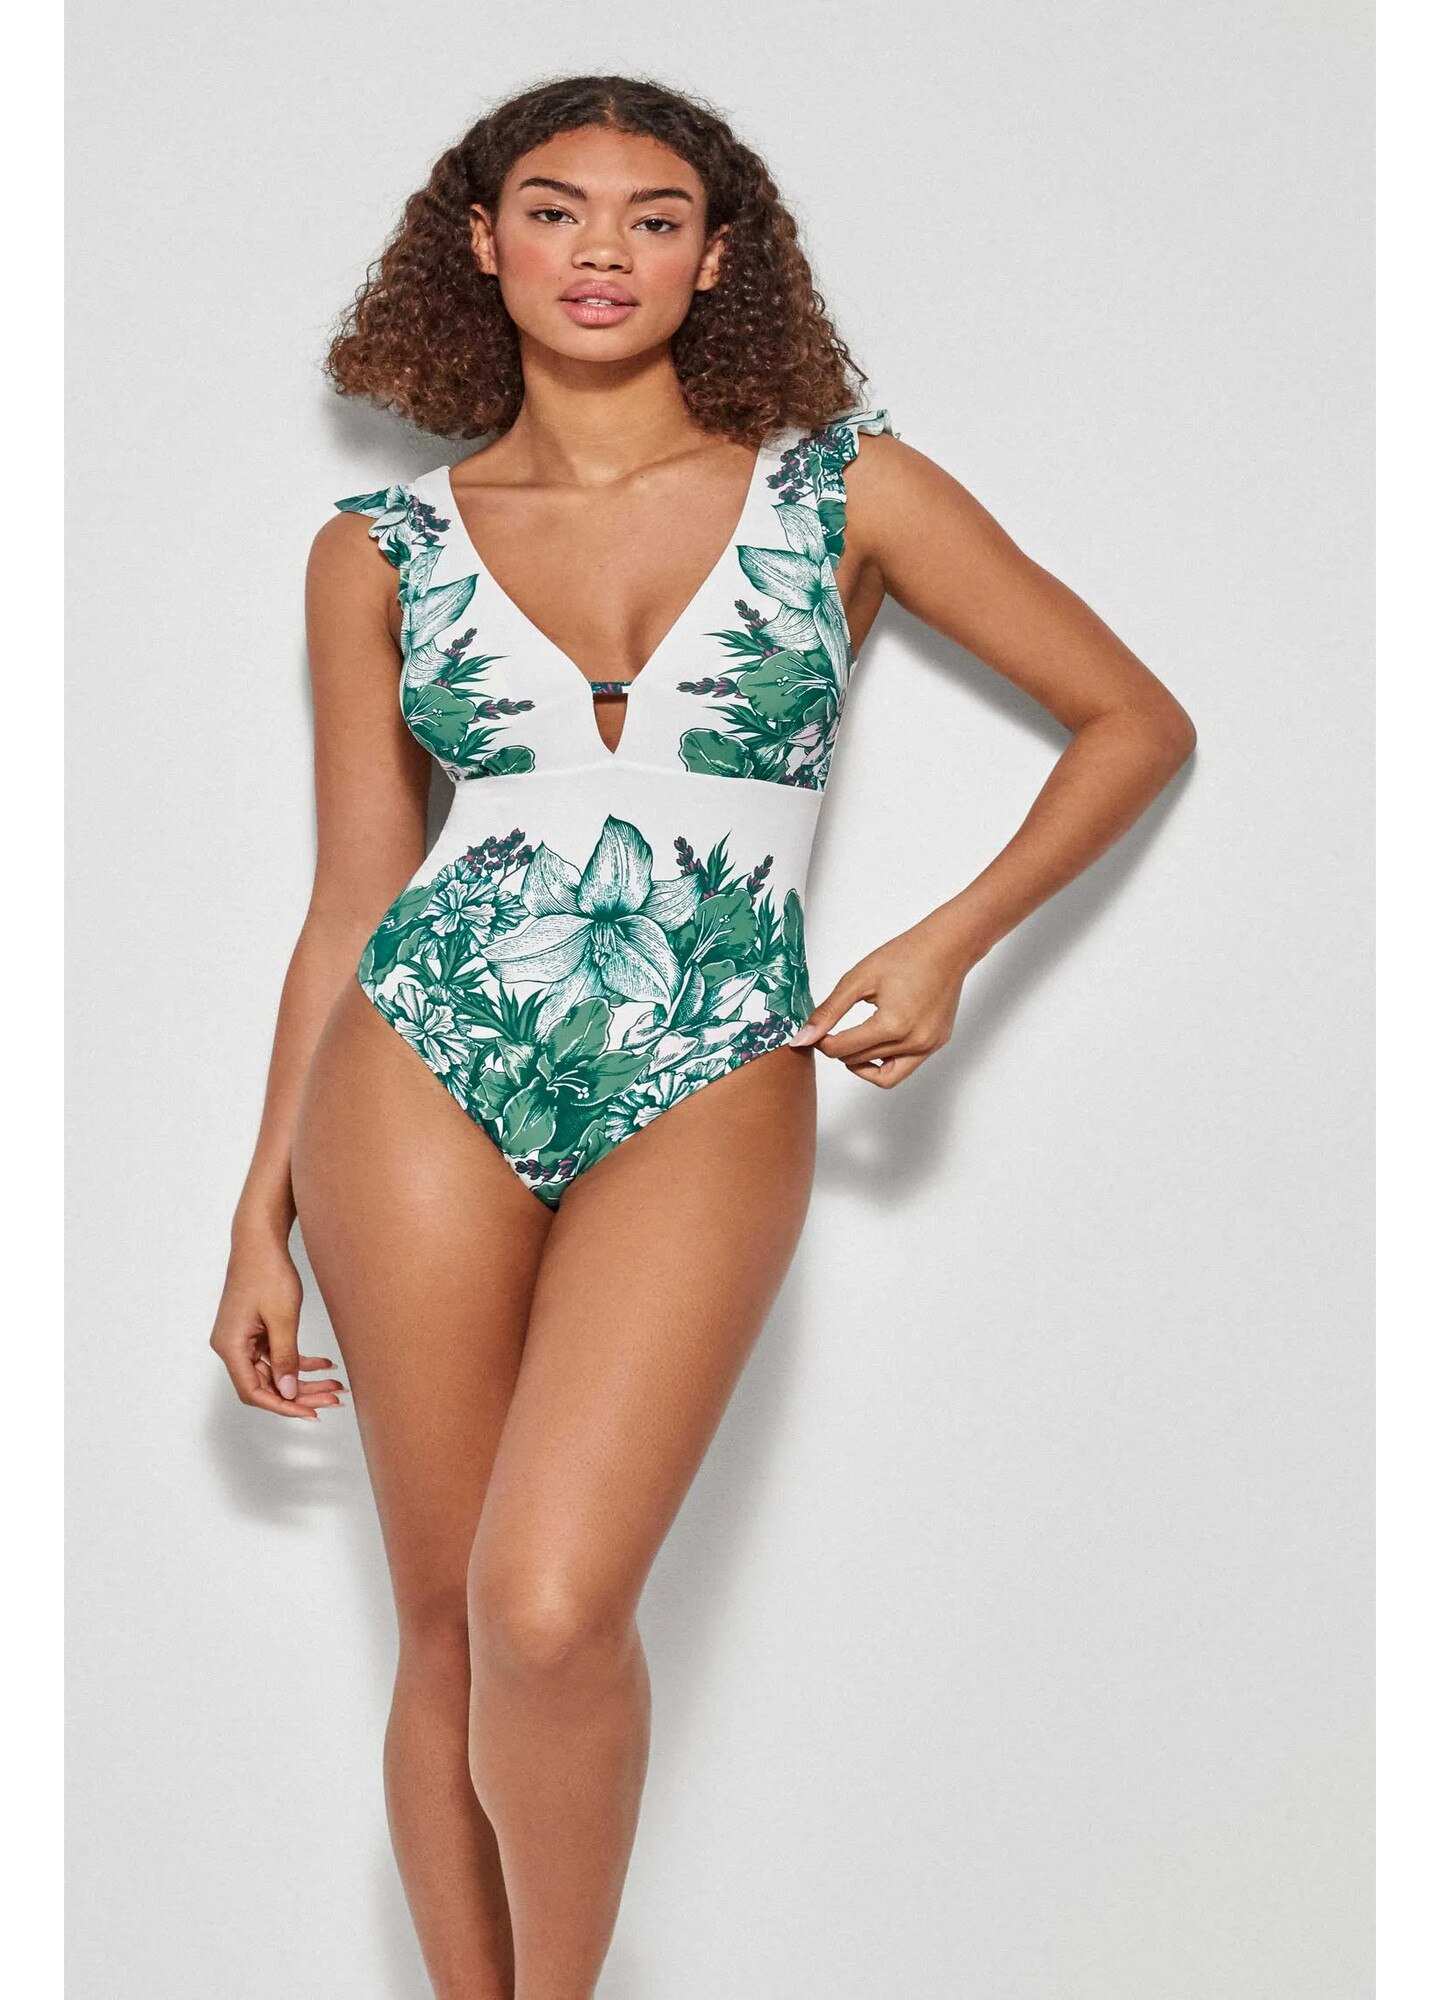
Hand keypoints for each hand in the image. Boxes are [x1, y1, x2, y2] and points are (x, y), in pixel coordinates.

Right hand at [209, 1231, 347, 1421]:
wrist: (260, 1241)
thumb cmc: (267, 1272)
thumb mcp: (283, 1318)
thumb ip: (286, 1358)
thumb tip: (289, 1392)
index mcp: (231, 1346)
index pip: (254, 1391)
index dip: (282, 1406)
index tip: (310, 1412)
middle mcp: (232, 1346)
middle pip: (266, 1384)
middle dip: (300, 1395)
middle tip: (332, 1399)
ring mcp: (243, 1339)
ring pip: (275, 1372)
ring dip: (304, 1380)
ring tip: (334, 1385)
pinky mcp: (255, 1331)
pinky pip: (277, 1355)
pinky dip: (299, 1361)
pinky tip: (325, 1365)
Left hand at [787, 921, 973, 1086]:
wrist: (945, 948)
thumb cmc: (905, 956)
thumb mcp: (858, 979)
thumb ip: (829, 1011)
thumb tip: (803, 1038)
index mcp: (892, 1025)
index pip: (843, 1050)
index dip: (822, 1042)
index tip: (817, 1031)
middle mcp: (913, 1042)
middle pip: (859, 1062)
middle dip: (839, 1050)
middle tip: (831, 1032)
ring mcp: (928, 1047)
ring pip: (883, 1076)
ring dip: (861, 1062)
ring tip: (853, 1042)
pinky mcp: (936, 1045)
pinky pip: (905, 1068)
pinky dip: (885, 1061)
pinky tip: (876, 1042)